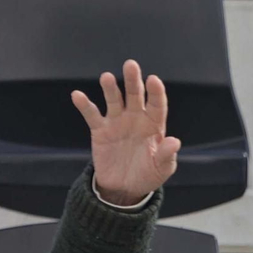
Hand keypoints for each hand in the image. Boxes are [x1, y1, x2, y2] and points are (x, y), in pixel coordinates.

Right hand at [71, 58, 180, 206]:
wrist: (125, 188)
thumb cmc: (148, 175)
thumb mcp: (162, 168)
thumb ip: (166, 154)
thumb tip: (175, 141)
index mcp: (154, 125)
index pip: (157, 105)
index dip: (156, 93)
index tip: (154, 80)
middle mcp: (136, 119)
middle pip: (135, 96)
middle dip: (133, 81)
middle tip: (130, 65)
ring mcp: (117, 122)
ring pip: (114, 101)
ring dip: (111, 89)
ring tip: (107, 77)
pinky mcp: (100, 130)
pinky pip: (92, 115)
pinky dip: (85, 105)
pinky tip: (77, 95)